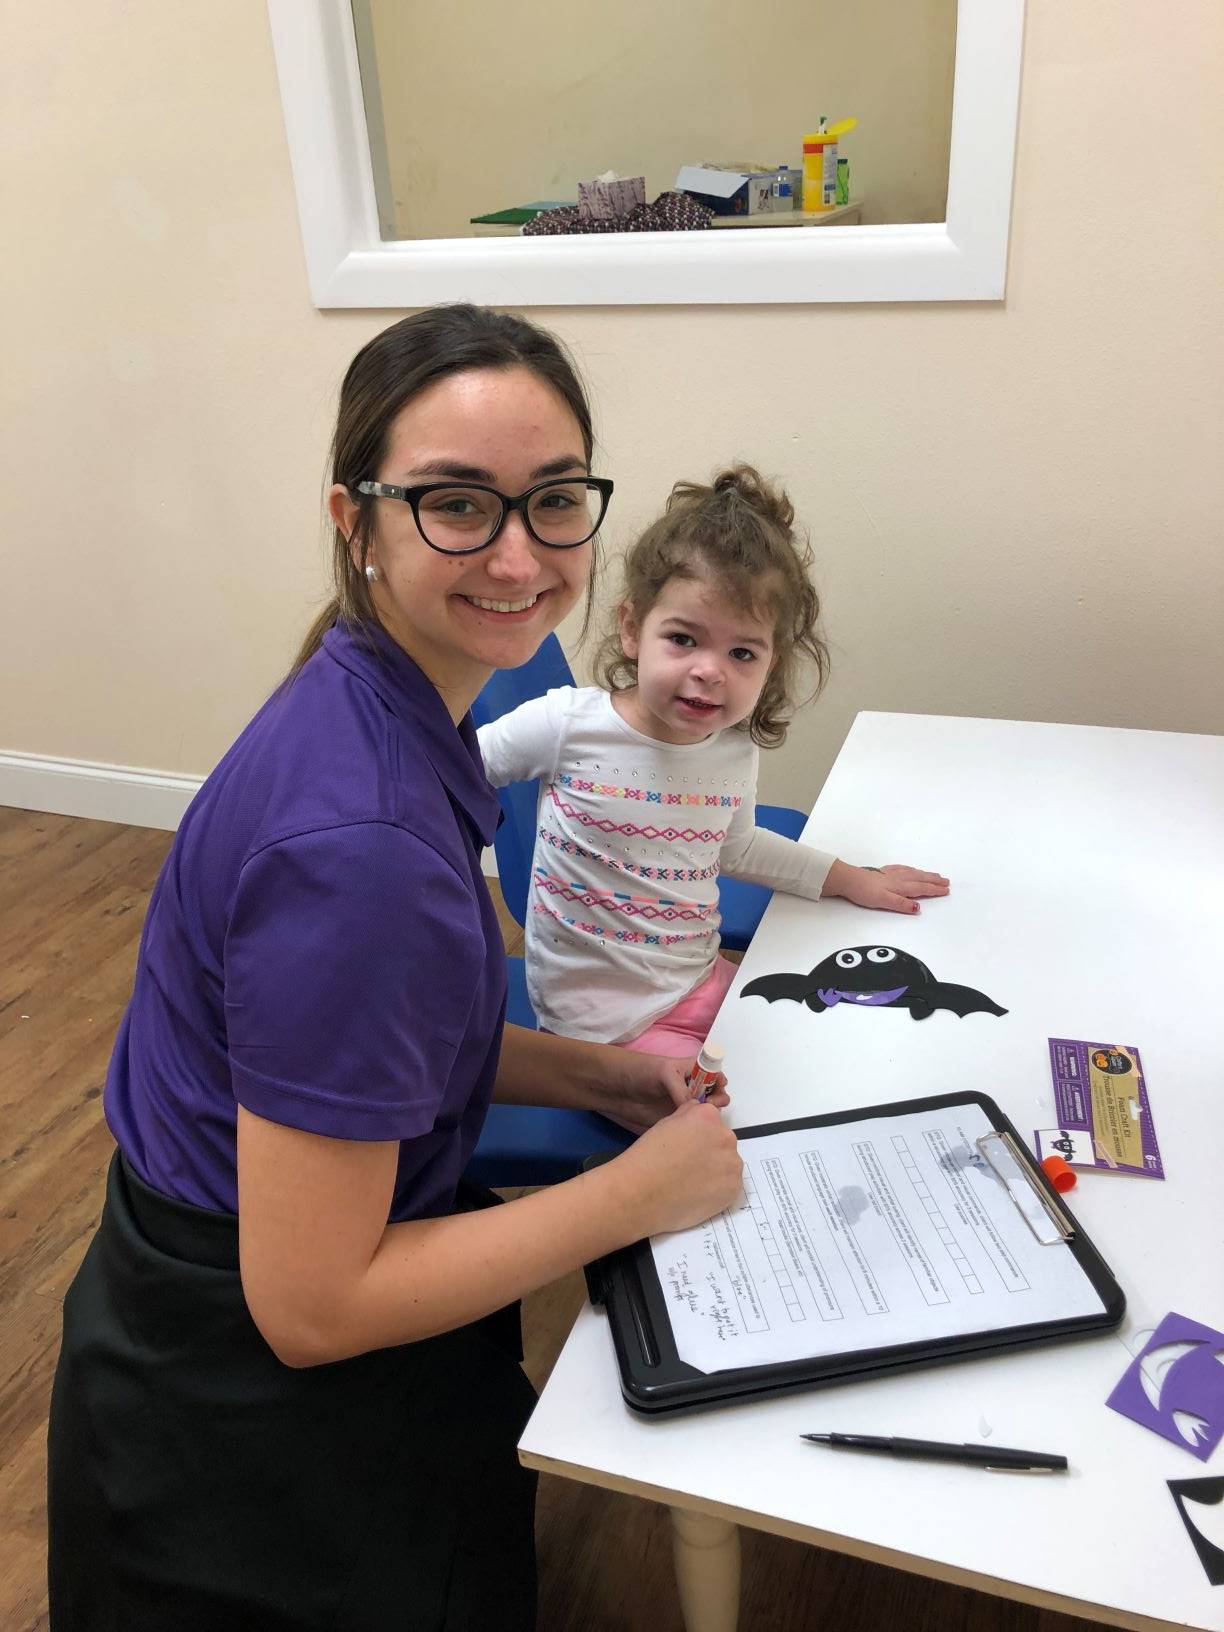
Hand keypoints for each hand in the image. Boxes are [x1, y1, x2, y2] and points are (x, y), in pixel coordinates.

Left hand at [593, 1048, 729, 1134]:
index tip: (718, 1090)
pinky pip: (691, 1127)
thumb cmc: (641, 1071)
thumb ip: (681, 1089)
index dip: (720, 1082)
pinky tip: (696, 1133)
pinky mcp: (675, 1122)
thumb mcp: (664, 1073)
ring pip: (706, 1114)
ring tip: (702, 1120)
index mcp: (693, 1071)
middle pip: (715, 1096)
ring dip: (709, 1118)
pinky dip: (697, 1131)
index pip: (716, 1075)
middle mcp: (692, 1088)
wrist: (616, 1088)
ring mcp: (684, 1106)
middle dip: (718, 1101)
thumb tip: (695, 1108)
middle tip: (710, 1107)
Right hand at [612, 1100, 742, 1235]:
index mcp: (708, 1116)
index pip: (711, 1119)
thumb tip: (697, 1112)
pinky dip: (718, 1188)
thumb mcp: (665, 1124)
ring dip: (715, 1169)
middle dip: (709, 1150)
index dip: (697, 1134)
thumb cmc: (647, 1158)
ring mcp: (732, 1164)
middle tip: (686, 1166)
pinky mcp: (734, 1189)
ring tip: (691, 1182)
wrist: (641, 1195)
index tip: (684, 1146)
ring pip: (727, 1163)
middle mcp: (726, 1137)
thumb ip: (687, 1115)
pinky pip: (729, 1184)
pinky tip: (697, 1193)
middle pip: (722, 1140)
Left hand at [824, 859, 949, 915]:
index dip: (934, 890)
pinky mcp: (882, 872)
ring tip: (934, 874)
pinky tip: (910, 869)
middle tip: (946, 881)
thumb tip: (918, 907)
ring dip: (925, 874)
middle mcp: (898, 878)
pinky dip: (910, 869)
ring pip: (913, 873)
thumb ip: (901, 904)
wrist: (848, 880)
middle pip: (920, 879)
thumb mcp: (884, 901)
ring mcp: (890, 874)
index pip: (921, 888)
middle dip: (934, 881)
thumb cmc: (865, 892)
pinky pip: (902, 868)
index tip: (946, 890)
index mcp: (900, 887)